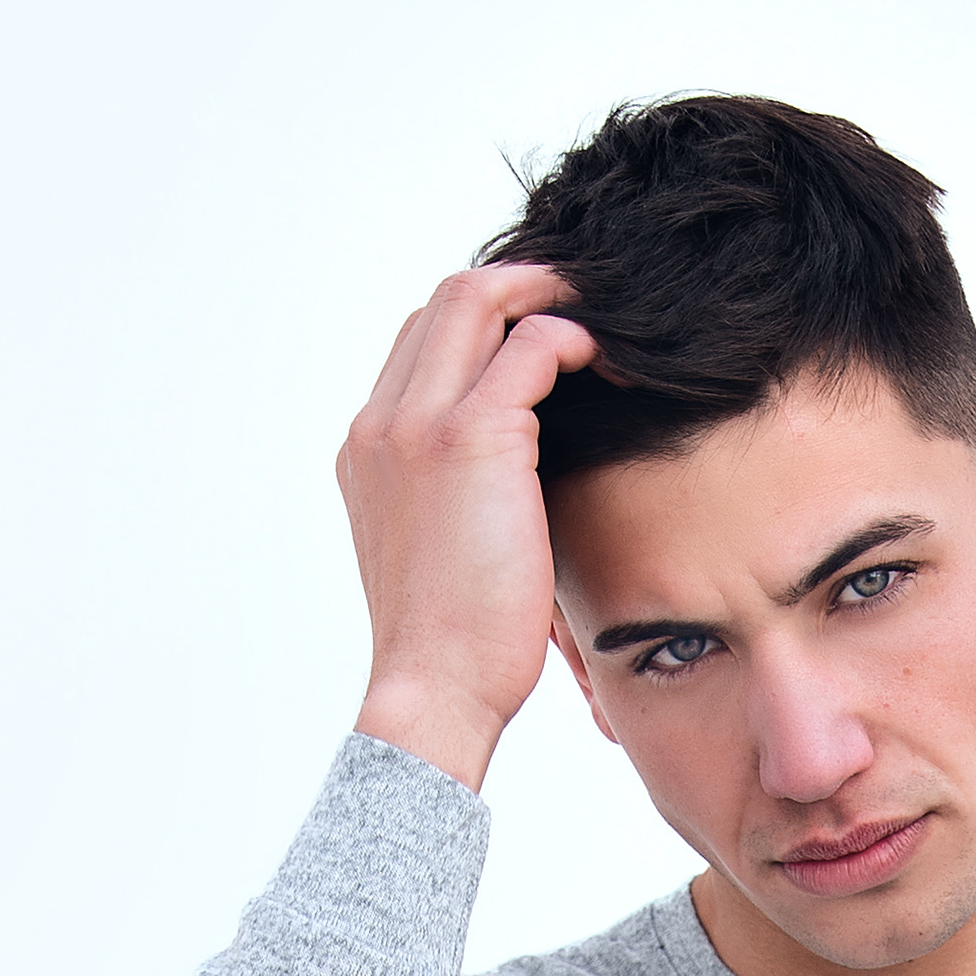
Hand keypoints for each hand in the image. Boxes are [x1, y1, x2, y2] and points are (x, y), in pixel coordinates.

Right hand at [338, 263, 596, 793]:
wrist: (436, 691)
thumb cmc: (454, 646)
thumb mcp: (442, 552)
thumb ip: (459, 496)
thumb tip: (515, 483)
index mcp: (369, 449)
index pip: (421, 342)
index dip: (483, 323)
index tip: (539, 334)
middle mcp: (382, 424)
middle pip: (445, 301)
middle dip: (518, 284)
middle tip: (579, 302)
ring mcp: (418, 425)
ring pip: (478, 300)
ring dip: (545, 295)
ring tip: (598, 319)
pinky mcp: (471, 440)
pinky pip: (528, 347)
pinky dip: (571, 340)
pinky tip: (606, 365)